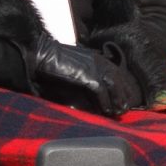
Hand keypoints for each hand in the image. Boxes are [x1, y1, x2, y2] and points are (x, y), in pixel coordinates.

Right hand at [29, 38, 144, 115]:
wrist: (41, 54)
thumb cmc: (54, 61)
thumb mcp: (76, 66)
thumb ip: (86, 75)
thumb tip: (94, 89)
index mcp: (96, 57)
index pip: (116, 72)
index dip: (121, 86)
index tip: (124, 98)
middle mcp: (98, 60)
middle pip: (118, 78)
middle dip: (123, 94)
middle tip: (124, 108)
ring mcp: (93, 66)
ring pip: (113, 85)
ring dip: (116, 100)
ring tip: (118, 112)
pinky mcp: (86, 75)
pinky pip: (100, 91)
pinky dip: (104, 102)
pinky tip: (105, 111)